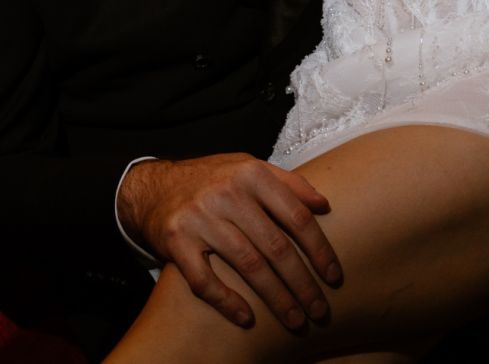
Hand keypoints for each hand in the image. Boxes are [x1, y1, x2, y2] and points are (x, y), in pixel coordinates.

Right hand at [117, 155, 340, 328]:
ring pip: (248, 266)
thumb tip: (323, 205)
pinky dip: (227, 303)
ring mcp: (200, 217)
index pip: (296, 216)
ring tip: (295, 320)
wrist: (154, 186)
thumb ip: (287, 183)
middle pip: (276, 246)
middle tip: (319, 309)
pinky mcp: (176, 241)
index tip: (333, 275)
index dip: (319, 249)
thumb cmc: (211, 179)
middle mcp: (226, 193)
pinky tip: (247, 318)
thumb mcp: (248, 167)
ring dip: (276, 298)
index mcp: (250, 173)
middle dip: (302, 283)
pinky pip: (206, 281)